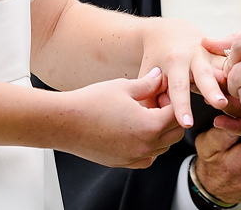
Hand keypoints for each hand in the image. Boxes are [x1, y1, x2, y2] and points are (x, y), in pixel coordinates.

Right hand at [59, 69, 183, 167]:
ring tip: (145, 115)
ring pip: (162, 148)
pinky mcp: (121, 163)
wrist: (64, 123)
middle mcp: (144, 147)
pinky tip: (136, 130)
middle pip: (174, 134)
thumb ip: (148, 84)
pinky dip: (149, 146)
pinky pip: (146, 158)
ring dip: (161, 132)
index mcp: (150, 127)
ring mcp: (133, 158)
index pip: (177, 116)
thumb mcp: (124, 87)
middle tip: (157, 102)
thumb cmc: (91, 103)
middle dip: (172, 117)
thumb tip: (160, 77)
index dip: (173, 100)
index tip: (162, 91)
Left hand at [139, 17, 227, 128]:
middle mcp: (195, 55)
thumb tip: (158, 122)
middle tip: (220, 104)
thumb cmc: (157, 59)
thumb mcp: (147, 76)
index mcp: (175, 60)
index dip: (182, 106)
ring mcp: (212, 54)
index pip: (179, 88)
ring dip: (234, 84)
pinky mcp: (224, 55)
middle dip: (213, 90)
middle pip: (206, 75)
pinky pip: (236, 67)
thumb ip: (150, 99)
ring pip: (226, 70)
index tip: (186, 124)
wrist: (170, 32)